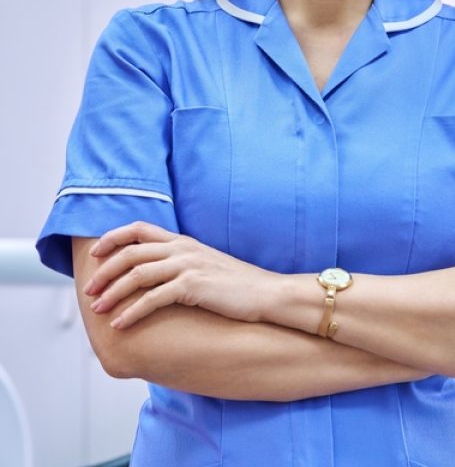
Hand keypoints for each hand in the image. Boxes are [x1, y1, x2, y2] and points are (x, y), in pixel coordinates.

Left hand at [83, 222, 274, 329]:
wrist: (266, 293)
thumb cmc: (236, 284)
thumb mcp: (205, 264)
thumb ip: (181, 262)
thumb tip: (157, 274)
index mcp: (183, 241)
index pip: (140, 228)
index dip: (113, 237)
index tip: (95, 252)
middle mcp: (182, 249)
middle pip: (131, 252)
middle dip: (105, 271)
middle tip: (89, 289)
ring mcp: (188, 265)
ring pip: (138, 274)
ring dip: (113, 292)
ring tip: (98, 309)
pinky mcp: (193, 286)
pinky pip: (153, 298)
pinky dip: (132, 312)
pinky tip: (121, 324)